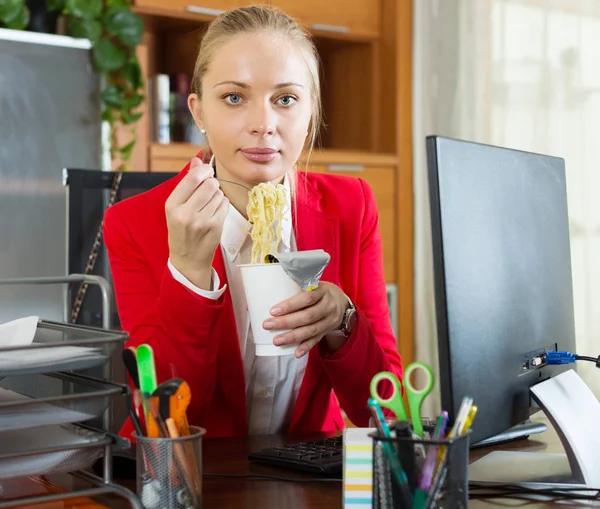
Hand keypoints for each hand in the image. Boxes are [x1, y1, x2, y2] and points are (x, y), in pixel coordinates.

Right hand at [166, 157, 228, 289]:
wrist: (188, 259)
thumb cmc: (181, 229)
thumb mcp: (177, 206)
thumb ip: (187, 182)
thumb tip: (197, 160)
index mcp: (172, 205)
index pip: (193, 178)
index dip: (204, 170)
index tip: (207, 171)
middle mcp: (186, 213)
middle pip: (209, 184)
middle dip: (211, 183)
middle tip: (208, 190)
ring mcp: (202, 221)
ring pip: (219, 193)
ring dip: (217, 195)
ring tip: (208, 205)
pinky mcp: (216, 226)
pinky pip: (224, 204)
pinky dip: (222, 204)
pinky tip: (214, 212)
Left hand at [262, 282, 350, 357]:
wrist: (342, 302)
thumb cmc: (320, 291)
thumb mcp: (314, 284)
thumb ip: (297, 288)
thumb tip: (266, 293)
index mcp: (323, 290)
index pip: (307, 298)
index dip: (290, 305)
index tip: (273, 310)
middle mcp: (328, 306)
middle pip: (307, 316)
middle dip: (286, 322)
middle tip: (267, 325)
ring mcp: (329, 320)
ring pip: (311, 330)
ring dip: (293, 337)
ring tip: (276, 341)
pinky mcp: (328, 331)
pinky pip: (317, 340)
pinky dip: (306, 347)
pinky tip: (296, 353)